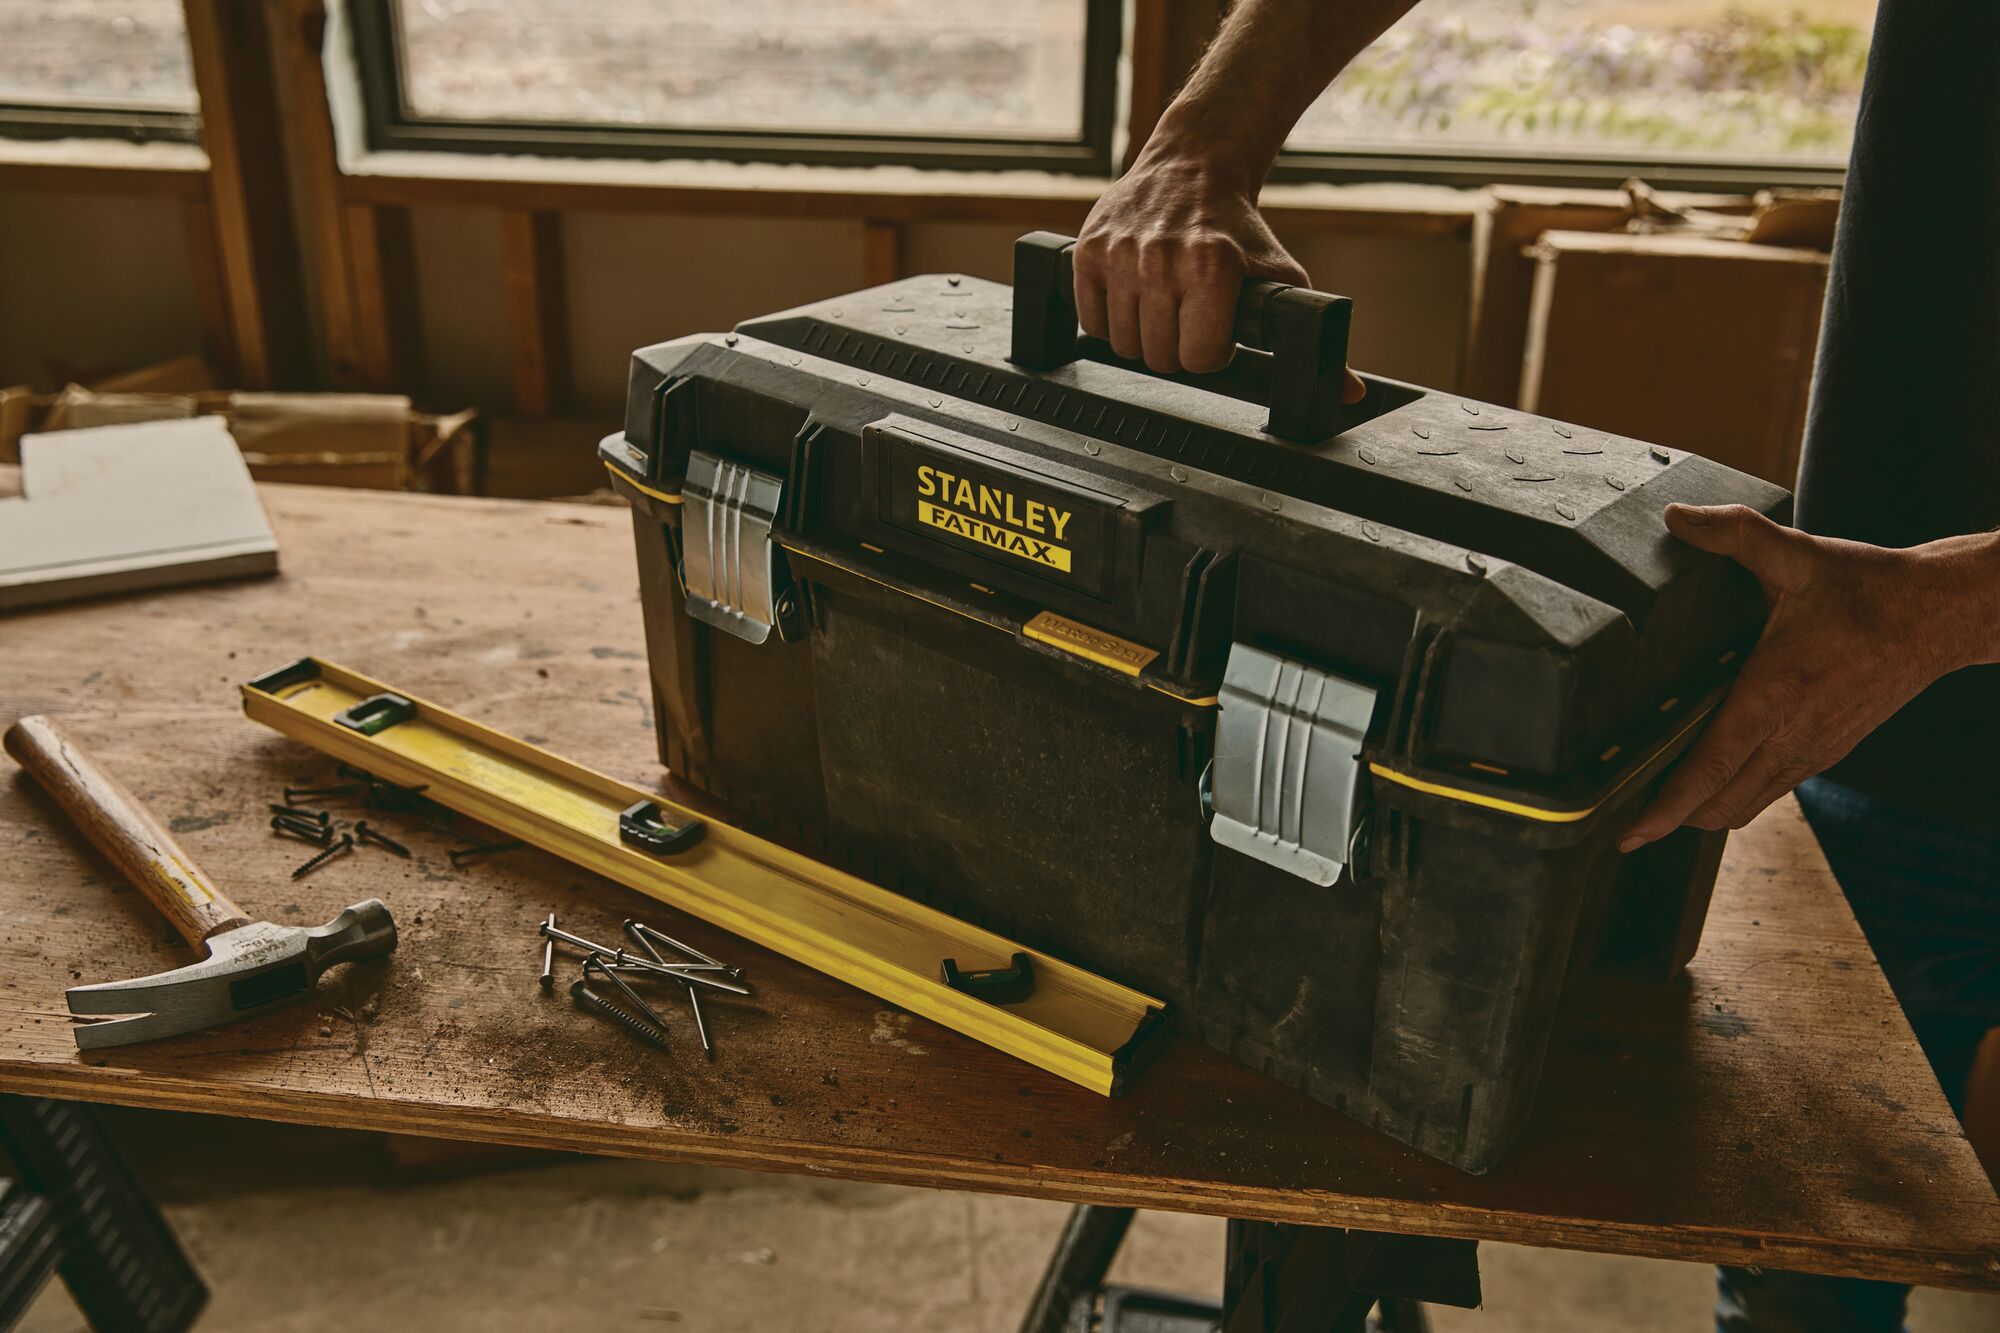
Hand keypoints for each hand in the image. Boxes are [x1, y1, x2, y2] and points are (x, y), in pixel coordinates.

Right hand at [1073, 150, 1365, 397]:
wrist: (1193, 165)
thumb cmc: (1237, 226)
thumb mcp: (1282, 277)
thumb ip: (1312, 334)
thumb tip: (1348, 394)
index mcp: (1212, 267)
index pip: (1200, 359)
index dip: (1212, 353)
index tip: (1217, 332)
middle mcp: (1161, 260)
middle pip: (1159, 358)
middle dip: (1177, 348)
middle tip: (1188, 317)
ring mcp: (1120, 256)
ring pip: (1122, 344)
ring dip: (1143, 336)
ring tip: (1163, 305)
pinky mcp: (1088, 252)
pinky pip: (1091, 321)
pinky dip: (1110, 320)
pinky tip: (1134, 297)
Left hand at [1620, 503, 1970, 850]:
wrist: (1940, 616)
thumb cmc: (1867, 588)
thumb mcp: (1797, 555)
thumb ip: (1733, 534)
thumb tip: (1675, 516)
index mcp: (1776, 693)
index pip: (1711, 768)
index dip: (1666, 807)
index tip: (1629, 833)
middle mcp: (1793, 734)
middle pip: (1720, 805)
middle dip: (1668, 819)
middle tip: (1618, 816)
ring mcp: (1812, 750)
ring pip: (1744, 806)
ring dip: (1699, 813)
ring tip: (1651, 808)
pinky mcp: (1825, 752)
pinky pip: (1768, 791)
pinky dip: (1730, 796)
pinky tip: (1704, 782)